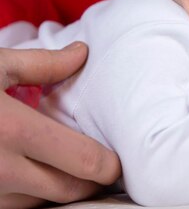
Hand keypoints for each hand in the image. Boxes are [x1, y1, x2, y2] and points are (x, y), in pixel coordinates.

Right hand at [0, 43, 121, 207]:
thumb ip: (44, 64)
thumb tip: (82, 53)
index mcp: (12, 131)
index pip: (84, 163)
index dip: (109, 165)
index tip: (118, 158)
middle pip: (69, 191)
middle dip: (92, 182)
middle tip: (104, 166)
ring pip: (41, 205)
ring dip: (61, 191)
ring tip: (70, 167)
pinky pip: (13, 208)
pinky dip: (31, 196)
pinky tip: (33, 174)